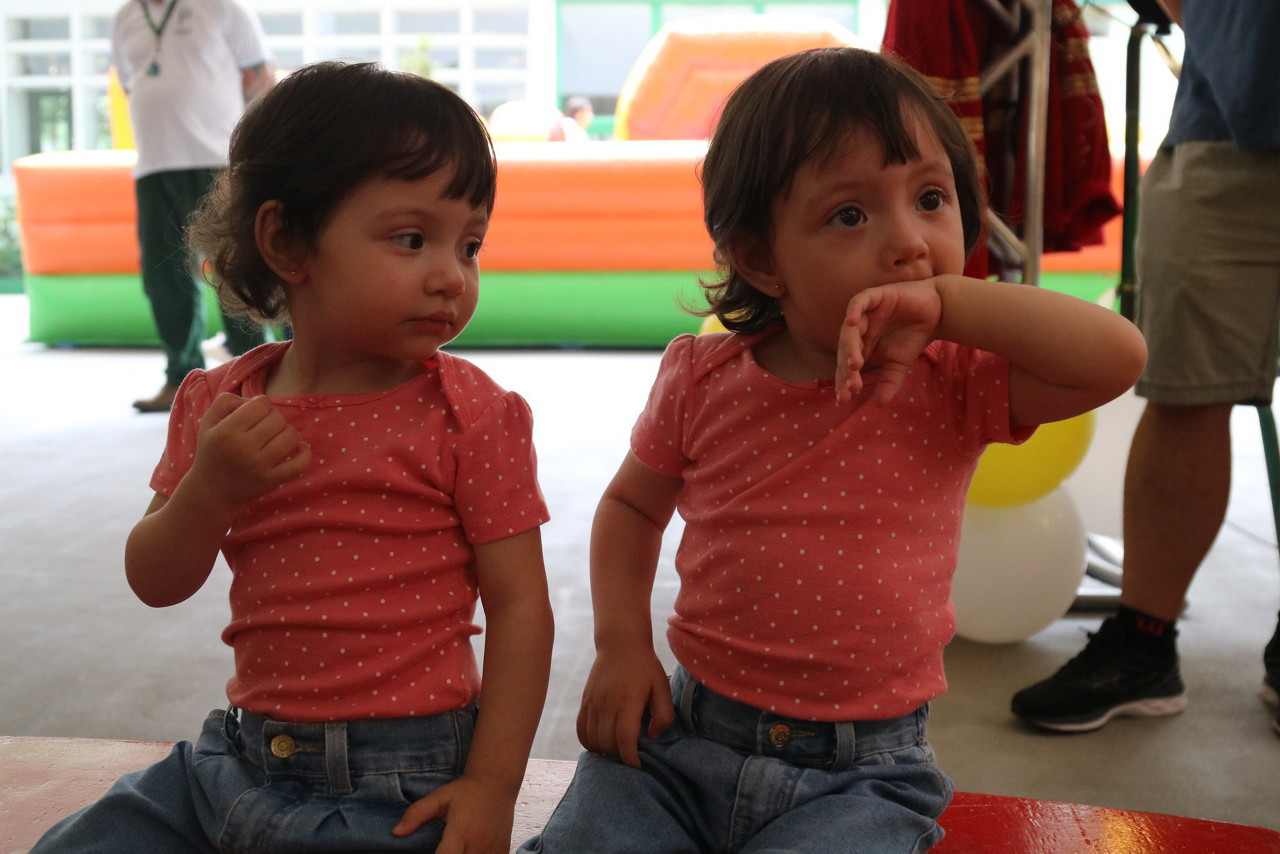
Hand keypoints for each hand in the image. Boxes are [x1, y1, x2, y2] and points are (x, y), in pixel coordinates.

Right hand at [187, 393, 310, 513]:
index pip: (261, 404)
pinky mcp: (271, 481)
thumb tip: (253, 400)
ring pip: (291, 436)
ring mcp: (259, 466)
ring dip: (288, 432)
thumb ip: (226, 401)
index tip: (256, 414)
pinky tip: (299, 449)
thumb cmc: (213, 452)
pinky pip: (299, 464)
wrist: (211, 491)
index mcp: (227, 431)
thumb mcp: (209, 422)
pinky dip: (305, 453)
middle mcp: (243, 448)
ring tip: (277, 437)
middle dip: (274, 418)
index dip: (261, 404)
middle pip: (278, 418)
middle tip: (265, 427)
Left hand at [392, 775, 515, 853]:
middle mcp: (477, 845)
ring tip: (456, 849)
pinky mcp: (502, 852)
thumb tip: (396, 832)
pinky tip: (470, 851)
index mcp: (460, 832)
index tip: (434, 853)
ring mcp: (492, 851)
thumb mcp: (439, 797)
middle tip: (444, 849)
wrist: (497, 784)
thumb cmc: (466, 791)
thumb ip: (416, 814)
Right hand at [576, 646, 672, 768]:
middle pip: (608, 743)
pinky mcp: (585, 702)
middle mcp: (607, 705)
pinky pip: (581, 730)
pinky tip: (600, 745)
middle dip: (620, 755)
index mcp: (628, 702)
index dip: (631, 758)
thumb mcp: (662, 687)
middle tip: (631, 755)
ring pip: (593, 739)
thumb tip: (652, 737)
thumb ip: (663, 715)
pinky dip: (589, 742)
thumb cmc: (645, 667)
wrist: (620, 644)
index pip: (625, 740)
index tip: (638, 766)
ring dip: (605, 750)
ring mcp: (593, 703)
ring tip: (617, 750)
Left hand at [836, 278, 942, 407]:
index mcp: (861, 346)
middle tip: (852, 385)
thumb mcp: (900, 365)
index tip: (844, 400)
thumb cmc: (914, 337)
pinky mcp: (875, 296)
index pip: (846, 365)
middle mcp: (859, 330)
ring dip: (850, 345)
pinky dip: (854, 310)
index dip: (843, 382)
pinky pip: (860, 301)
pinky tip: (851, 321)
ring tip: (854, 363)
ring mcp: (866, 313)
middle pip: (845, 349)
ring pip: (850, 329)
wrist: (937, 312)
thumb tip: (878, 406)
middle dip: (847, 369)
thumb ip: (888, 383)